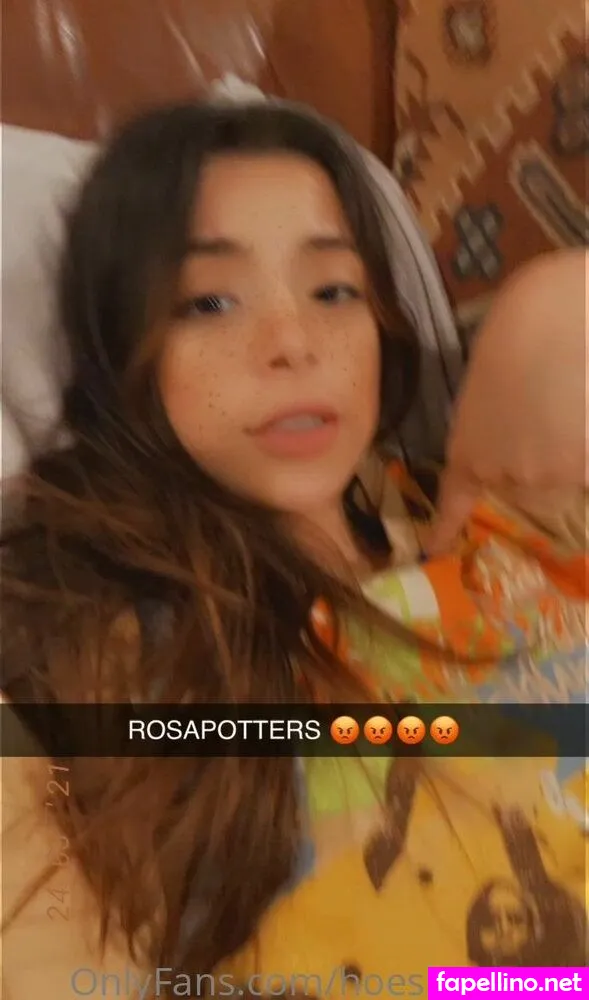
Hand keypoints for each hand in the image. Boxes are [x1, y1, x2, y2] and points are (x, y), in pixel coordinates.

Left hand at [429, 250, 587, 553]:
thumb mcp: (489, 383)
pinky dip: (584, 437)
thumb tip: (519, 433)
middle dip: (541, 456)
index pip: (456, 502)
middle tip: (553, 406)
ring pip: (570, 472)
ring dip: (573, 444)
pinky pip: (584, 467)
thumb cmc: (521, 323)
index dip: (446, 528)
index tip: (433, 548)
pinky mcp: (588, 465)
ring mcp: (557, 474)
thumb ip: (497, 425)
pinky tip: (581, 402)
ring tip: (574, 395)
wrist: (563, 311)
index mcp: (471, 452)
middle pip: (530, 486)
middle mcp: (510, 476)